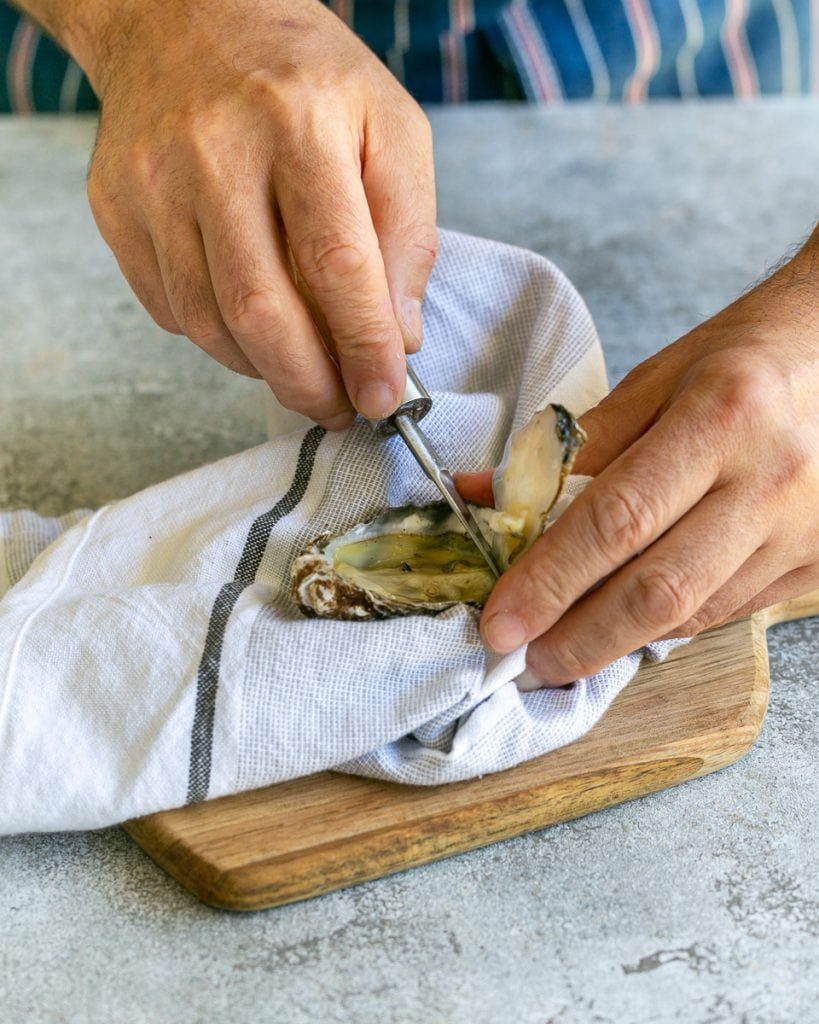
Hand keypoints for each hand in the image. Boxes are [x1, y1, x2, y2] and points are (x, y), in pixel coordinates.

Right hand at [77, 0, 435, 426]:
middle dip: (309, 381)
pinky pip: (171, 309)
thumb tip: (397, 334)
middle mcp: (215, 152)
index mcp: (300, 123)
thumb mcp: (390, 126)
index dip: (362, 345)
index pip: (336, 263)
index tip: (383, 396)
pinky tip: (251, 322)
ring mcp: (153, 181)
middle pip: (262, 309)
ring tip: (303, 369)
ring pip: (210, 322)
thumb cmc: (304, 79)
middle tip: (340, 407)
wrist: (185, 18)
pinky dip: (220, 337)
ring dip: (265, 368)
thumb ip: (408, 230)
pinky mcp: (116, 207)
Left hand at [459, 230, 818, 683]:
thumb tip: (487, 494)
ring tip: (566, 645)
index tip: (501, 622)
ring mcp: (803, 530)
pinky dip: (670, 623)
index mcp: (719, 418)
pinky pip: (730, 610)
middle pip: (658, 589)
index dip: (549, 580)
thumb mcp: (657, 379)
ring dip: (620, 640)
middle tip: (526, 661)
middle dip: (580, 639)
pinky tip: (630, 621)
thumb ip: (573, 447)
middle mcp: (769, 481)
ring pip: (695, 612)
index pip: (616, 520)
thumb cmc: (745, 357)